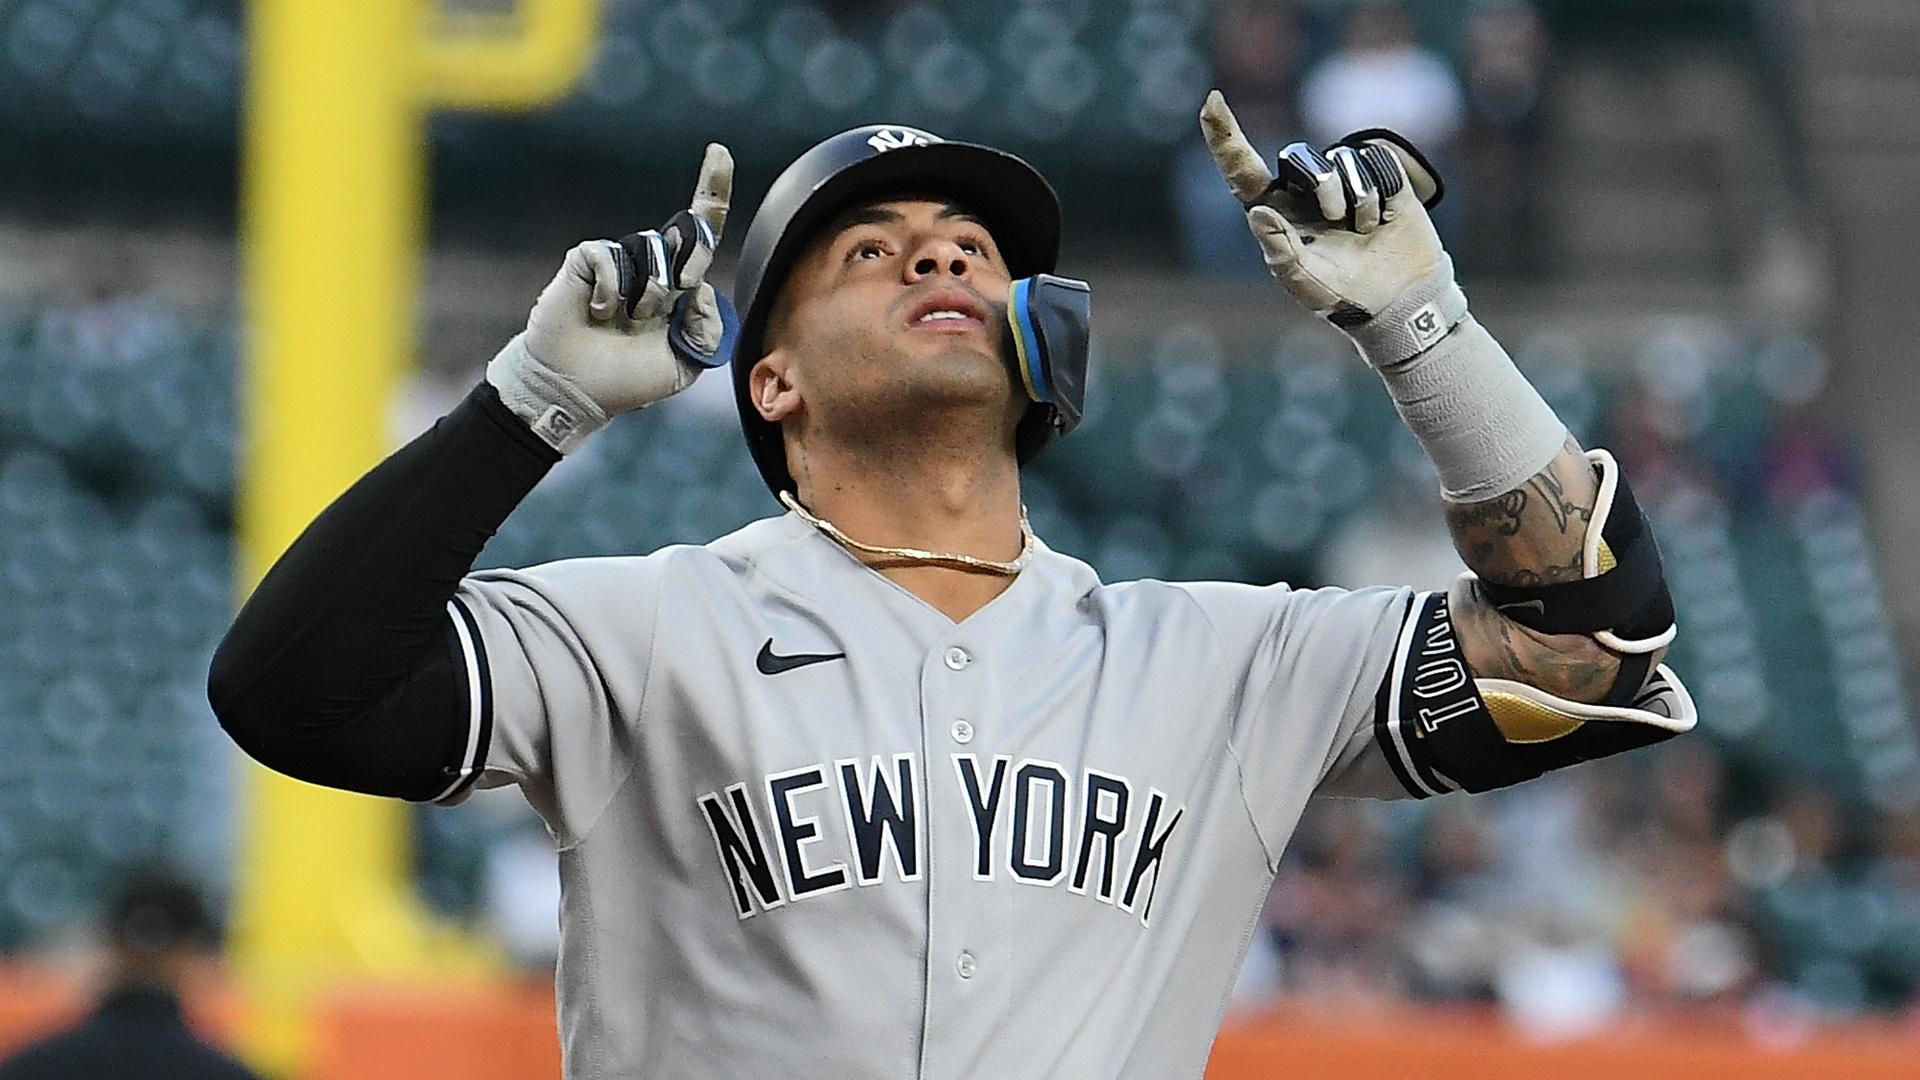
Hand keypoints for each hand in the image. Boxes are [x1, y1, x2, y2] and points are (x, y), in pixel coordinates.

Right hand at [489, 142, 733, 452]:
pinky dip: (612, 291)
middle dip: (693, 254)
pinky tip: (598, 313)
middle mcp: (652, 268)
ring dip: (648, 296)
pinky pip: (611, 257)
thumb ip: (709, 329)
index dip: (712, 192)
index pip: (702, 233)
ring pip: (652, 250)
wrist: (577, 391)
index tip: (720, 151)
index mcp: (680, 288)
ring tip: (626, 323)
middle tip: (677, 292)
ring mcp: (619, 263)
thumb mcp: (686, 364)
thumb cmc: (629, 380)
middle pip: (688, 232)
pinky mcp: (586, 261)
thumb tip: (700, 287)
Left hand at [1200, 91, 1454, 353]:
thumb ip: (1280, 253)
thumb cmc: (1344, 294)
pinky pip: (1378, 159)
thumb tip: (1258, 211)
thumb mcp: (1306, 283)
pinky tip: (1386, 219)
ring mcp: (1341, 178)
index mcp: (1274, 211)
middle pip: (1299, 156)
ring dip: (1359, 199)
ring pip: (1344, 158)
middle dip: (1324, 185)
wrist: (1398, 297)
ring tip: (1364, 231)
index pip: (1241, 170)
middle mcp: (1302, 189)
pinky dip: (1384, 195)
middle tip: (1337, 219)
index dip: (1224, 135)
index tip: (1211, 101)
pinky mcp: (1379, 172)